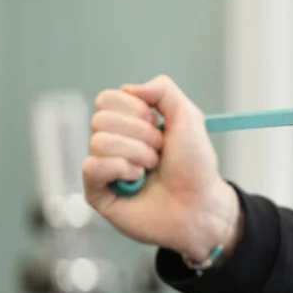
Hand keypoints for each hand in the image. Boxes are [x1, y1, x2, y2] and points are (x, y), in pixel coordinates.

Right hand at [81, 74, 239, 260]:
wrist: (200, 204)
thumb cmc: (195, 166)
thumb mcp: (189, 117)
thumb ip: (163, 91)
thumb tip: (127, 88)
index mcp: (129, 123)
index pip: (107, 99)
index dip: (135, 109)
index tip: (159, 124)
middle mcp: (113, 143)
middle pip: (101, 118)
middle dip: (141, 133)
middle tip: (160, 150)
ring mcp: (103, 167)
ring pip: (98, 142)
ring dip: (136, 153)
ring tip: (152, 167)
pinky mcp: (97, 192)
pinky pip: (91, 167)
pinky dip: (120, 169)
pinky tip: (136, 180)